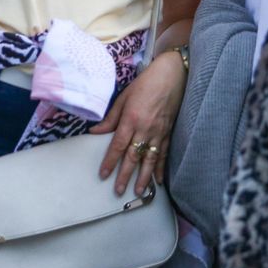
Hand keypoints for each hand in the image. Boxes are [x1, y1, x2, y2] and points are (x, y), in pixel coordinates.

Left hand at [90, 50, 186, 195]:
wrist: (172, 75)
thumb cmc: (146, 83)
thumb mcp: (123, 97)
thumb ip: (111, 118)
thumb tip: (95, 132)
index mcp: (131, 119)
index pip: (118, 145)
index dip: (110, 162)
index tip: (103, 175)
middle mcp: (145, 129)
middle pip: (133, 157)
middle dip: (125, 176)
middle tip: (118, 191)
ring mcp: (158, 132)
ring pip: (149, 160)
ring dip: (143, 177)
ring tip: (138, 192)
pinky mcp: (168, 133)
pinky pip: (164, 154)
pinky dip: (161, 168)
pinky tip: (159, 180)